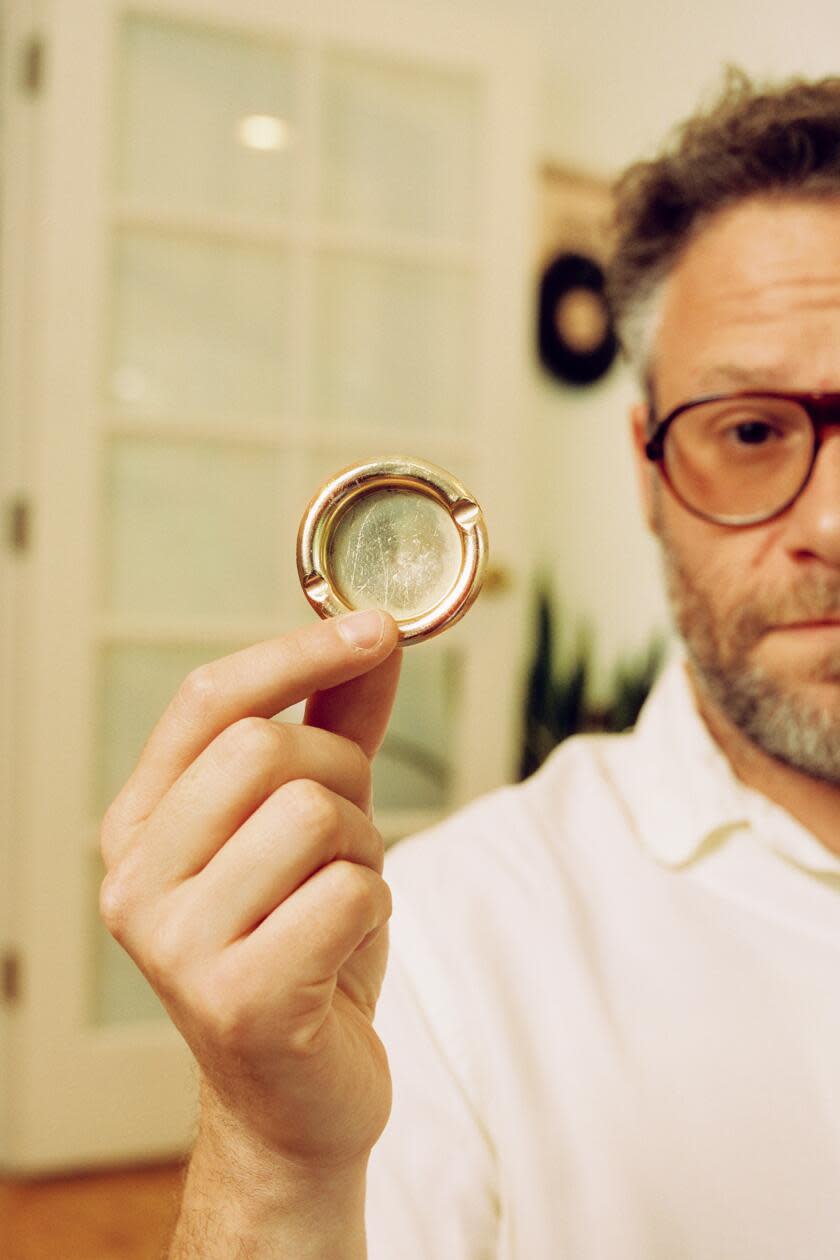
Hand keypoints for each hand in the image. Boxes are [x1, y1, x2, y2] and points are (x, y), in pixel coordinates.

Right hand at [99, 609, 401, 1175]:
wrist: (297, 1097)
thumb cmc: (302, 948)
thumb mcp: (316, 824)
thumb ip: (336, 727)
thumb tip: (373, 634)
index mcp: (140, 825)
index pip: (209, 700)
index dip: (298, 652)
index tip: (377, 627)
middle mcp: (136, 880)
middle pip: (264, 749)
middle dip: (343, 777)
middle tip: (350, 835)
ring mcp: (175, 946)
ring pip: (312, 816)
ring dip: (364, 849)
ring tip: (344, 900)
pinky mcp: (236, 1001)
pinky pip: (346, 894)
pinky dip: (375, 908)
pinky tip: (346, 950)